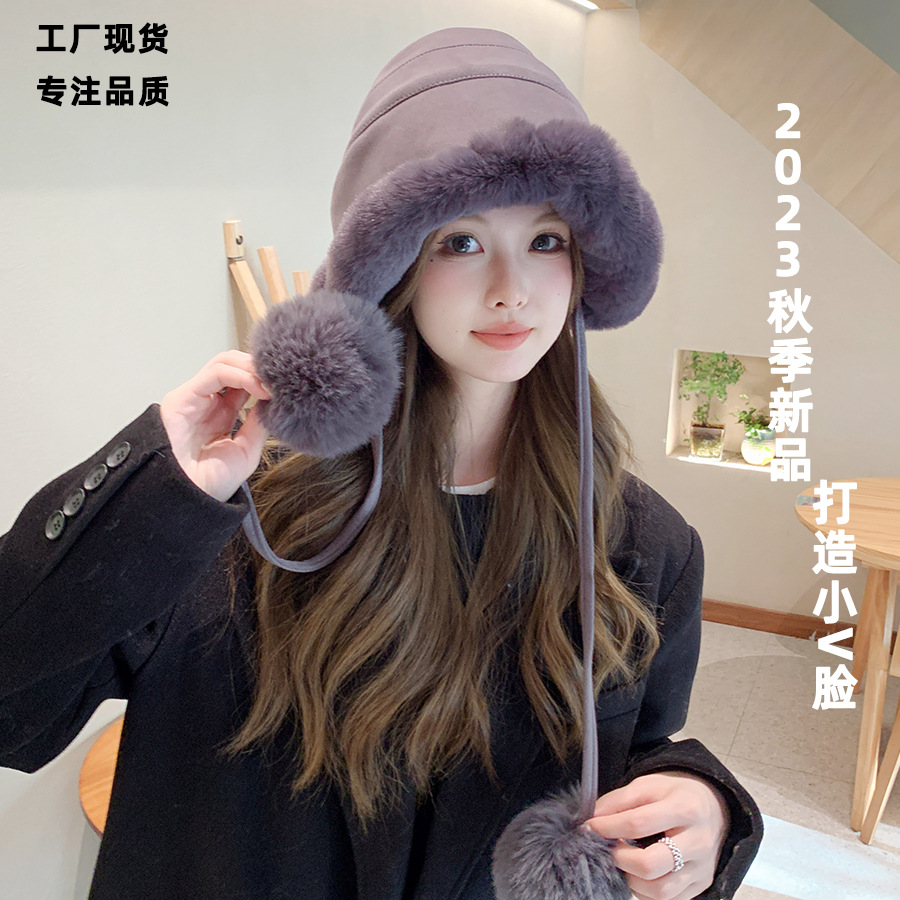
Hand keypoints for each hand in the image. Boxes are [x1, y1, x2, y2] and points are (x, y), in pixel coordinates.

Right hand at [159, 351, 271, 501]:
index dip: (264, 378)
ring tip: (272, 383)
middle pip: (234, 365)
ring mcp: (194, 397)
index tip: (287, 386)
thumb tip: (273, 401)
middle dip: (259, 367)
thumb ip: (258, 424)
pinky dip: (241, 375)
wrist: (186, 500)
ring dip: (252, 368)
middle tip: (282, 378)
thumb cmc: (210, 482)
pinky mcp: (183, 396)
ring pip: (224, 362)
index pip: (243, 380)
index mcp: (220, 414)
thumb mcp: (245, 450)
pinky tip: (259, 388)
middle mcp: (207, 402)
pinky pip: (215, 373)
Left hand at [586, 772, 728, 899]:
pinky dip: (646, 892)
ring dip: (631, 880)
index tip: (589, 827)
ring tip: (622, 862)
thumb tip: (592, 818)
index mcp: (685, 808)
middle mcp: (699, 841)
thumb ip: (619, 800)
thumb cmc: (674, 795)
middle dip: (620, 859)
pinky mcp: (702, 885)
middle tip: (607, 849)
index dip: (608, 827)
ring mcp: (702, 868)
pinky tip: (637, 874)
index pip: (638, 823)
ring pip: (660, 890)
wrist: (711, 808)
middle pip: (650, 864)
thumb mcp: (648, 785)